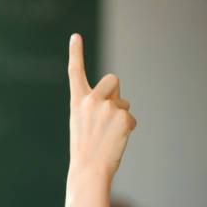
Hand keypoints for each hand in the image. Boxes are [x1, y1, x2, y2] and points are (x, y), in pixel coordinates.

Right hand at [68, 33, 136, 179]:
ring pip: (123, 103)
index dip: (76, 53)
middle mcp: (91, 100)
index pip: (75, 72)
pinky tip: (115, 141)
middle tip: (108, 115)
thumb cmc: (85, 150)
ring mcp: (107, 107)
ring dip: (120, 116)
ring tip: (107, 136)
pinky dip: (127, 130)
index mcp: (77, 101)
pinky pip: (130, 118)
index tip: (75, 37)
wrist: (88, 169)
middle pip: (113, 80)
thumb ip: (97, 106)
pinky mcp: (122, 116)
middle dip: (115, 92)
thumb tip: (120, 101)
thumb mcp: (84, 124)